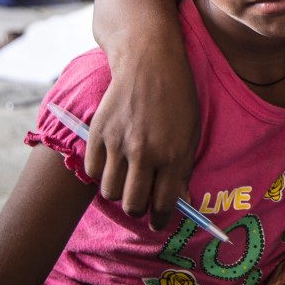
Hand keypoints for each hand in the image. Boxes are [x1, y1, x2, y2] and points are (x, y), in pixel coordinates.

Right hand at [84, 40, 199, 228]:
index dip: (160, 219)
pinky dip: (101, 173)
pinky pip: (92, 171)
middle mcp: (144, 152)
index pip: (163, 204)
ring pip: (110, 192)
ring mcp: (118, 143)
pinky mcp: (97, 133)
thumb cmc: (177, 98)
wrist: (149, 63)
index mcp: (173, 154)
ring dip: (119, 191)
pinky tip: (114, 161)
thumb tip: (177, 201)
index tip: (158, 221)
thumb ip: (182, 169)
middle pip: (132, 205)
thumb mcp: (191, 133)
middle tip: (142, 200)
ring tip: (128, 178)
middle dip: (138, 208)